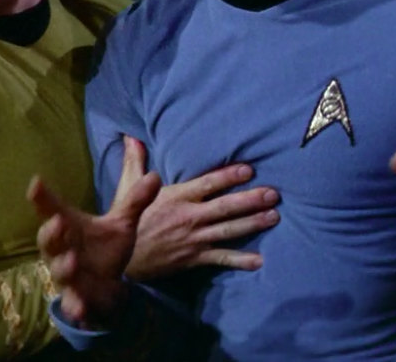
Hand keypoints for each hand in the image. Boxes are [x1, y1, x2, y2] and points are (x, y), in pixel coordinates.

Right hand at [28, 151, 160, 326]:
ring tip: (73, 260)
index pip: (52, 209)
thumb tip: (155, 176)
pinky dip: (75, 306)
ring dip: (64, 267)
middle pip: (48, 240)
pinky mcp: (77, 299)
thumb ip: (135, 201)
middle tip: (58, 222)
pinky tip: (80, 309)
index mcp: (69, 227)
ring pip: (59, 272)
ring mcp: (68, 276)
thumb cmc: (105, 246)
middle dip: (51, 232)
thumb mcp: (122, 223)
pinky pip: (72, 303)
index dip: (41, 197)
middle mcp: (62, 250)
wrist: (108, 285)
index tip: (36, 183)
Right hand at [115, 137, 279, 280]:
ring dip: (252, 224)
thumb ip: (134, 160)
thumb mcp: (127, 187)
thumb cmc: (128, 219)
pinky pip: (220, 259)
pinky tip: (260, 260)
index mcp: (176, 197)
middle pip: (225, 207)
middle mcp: (189, 217)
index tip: (249, 170)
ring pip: (228, 230)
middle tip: (274, 194)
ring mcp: (194, 239)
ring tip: (274, 216)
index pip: (207, 184)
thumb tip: (130, 135)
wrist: (121, 258)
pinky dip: (240, 260)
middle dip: (250, 200)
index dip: (228, 176)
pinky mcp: (194, 258)